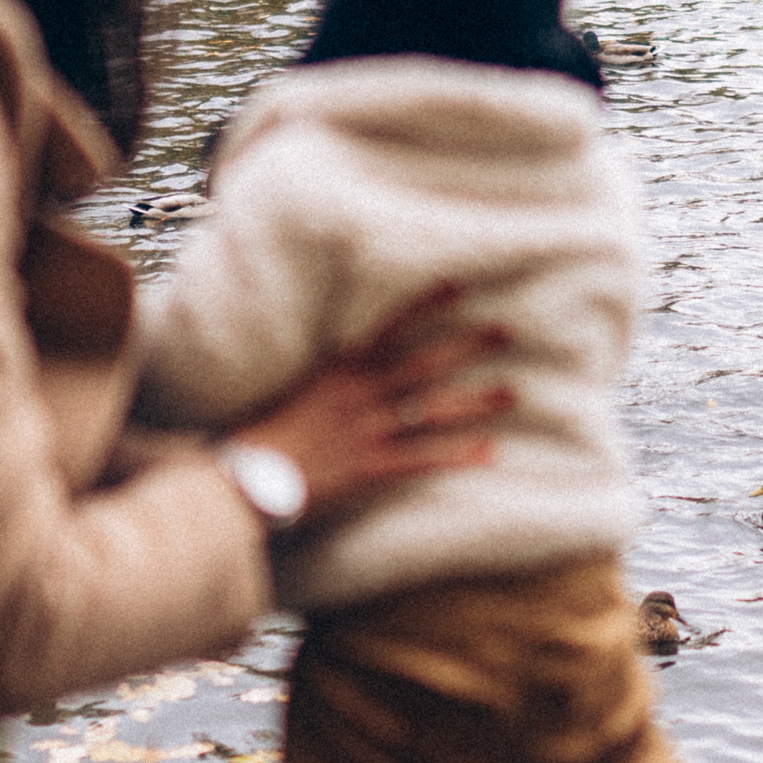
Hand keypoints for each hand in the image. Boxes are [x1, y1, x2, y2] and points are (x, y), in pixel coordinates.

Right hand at [228, 281, 510, 518]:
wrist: (251, 474)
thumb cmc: (271, 432)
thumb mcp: (303, 387)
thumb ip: (337, 374)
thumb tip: (359, 359)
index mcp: (344, 368)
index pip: (392, 328)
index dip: (426, 306)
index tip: (459, 287)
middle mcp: (362, 392)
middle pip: (425, 363)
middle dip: (468, 346)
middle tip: (506, 332)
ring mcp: (370, 429)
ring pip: (434, 409)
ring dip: (476, 400)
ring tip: (512, 392)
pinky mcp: (373, 466)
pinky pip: (425, 458)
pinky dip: (458, 455)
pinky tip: (489, 452)